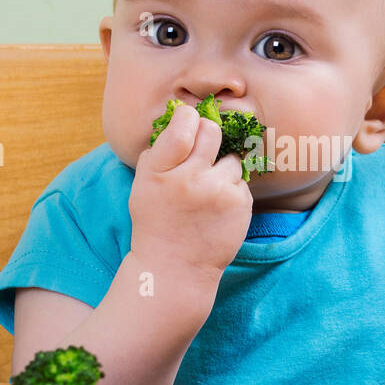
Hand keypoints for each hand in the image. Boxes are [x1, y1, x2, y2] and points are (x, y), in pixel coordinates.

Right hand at [129, 102, 252, 278]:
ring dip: (222, 167)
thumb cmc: (157, 221)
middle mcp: (190, 179)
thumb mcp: (143, 184)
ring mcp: (219, 192)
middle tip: (202, 152)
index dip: (188, 117)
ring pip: (231, 158)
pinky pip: (241, 181)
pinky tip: (217, 207)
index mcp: (160, 171)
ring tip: (207, 190)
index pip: (183, 125)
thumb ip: (159, 150)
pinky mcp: (241, 204)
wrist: (176, 268)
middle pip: (212, 131)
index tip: (188, 120)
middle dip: (209, 135)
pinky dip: (232, 188)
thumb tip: (182, 116)